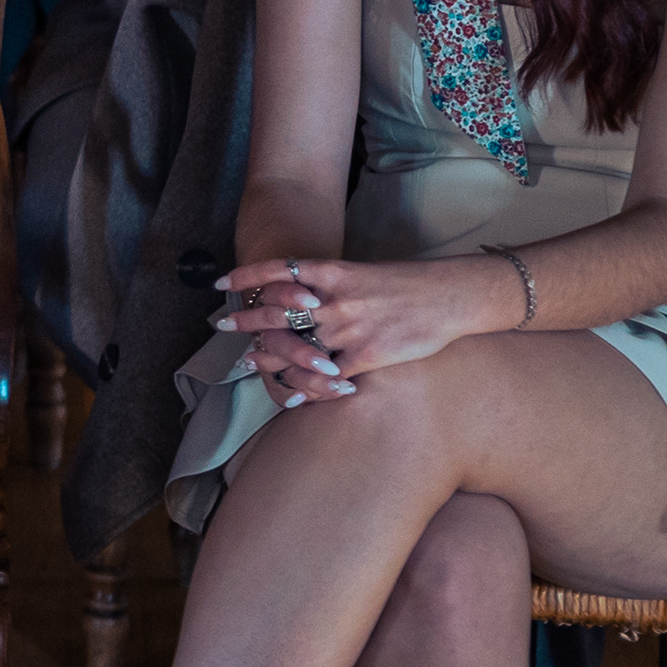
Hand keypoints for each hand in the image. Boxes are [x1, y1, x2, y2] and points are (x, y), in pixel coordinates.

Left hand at [213, 255, 514, 404]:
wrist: (446, 296)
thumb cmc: (404, 284)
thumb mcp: (359, 273)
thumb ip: (328, 283)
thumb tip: (298, 293)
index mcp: (330, 272)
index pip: (276, 270)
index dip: (245, 276)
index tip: (219, 282)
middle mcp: (332, 299)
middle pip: (276, 312)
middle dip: (246, 320)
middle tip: (222, 326)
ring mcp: (347, 328)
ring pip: (297, 348)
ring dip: (271, 358)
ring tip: (251, 363)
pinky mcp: (366, 356)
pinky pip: (328, 376)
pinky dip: (310, 387)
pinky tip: (295, 396)